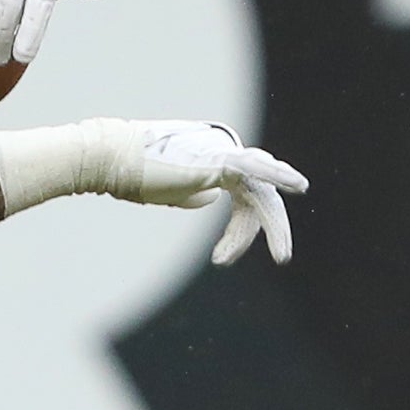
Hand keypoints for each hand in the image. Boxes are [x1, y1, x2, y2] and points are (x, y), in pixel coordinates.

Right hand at [127, 120, 305, 265]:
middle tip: (282, 257)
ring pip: (260, 191)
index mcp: (216, 160)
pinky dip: (279, 177)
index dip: (240, 232)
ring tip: (282, 254)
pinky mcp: (218, 157)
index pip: (245, 199)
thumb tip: (209, 196)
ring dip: (273, 224)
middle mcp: (224, 152)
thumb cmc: (133, 175)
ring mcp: (223, 152)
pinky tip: (298, 185)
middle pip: (259, 195)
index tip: (222, 258)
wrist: (111, 160)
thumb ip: (193, 192)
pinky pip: (256, 169)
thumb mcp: (170, 191)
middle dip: (270, 229)